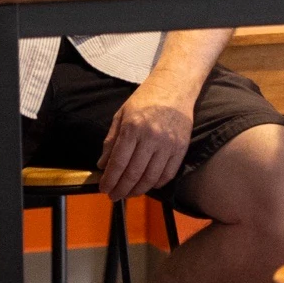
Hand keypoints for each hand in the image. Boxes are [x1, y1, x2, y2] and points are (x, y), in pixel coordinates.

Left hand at [96, 78, 195, 200]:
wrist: (175, 86)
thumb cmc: (145, 99)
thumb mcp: (121, 114)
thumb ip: (111, 140)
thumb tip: (102, 165)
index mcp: (132, 128)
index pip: (118, 163)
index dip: (109, 180)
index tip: (103, 189)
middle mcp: (151, 137)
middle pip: (133, 174)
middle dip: (121, 189)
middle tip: (114, 196)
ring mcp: (168, 144)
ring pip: (151, 178)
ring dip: (137, 191)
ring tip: (128, 194)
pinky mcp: (181, 147)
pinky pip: (168, 174)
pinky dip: (156, 184)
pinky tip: (147, 185)